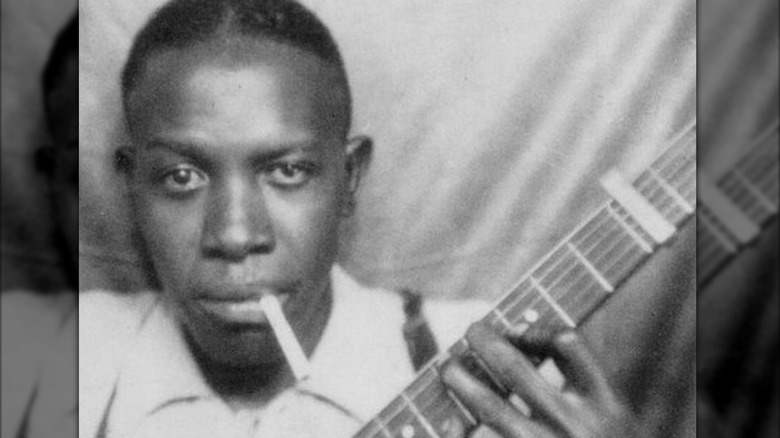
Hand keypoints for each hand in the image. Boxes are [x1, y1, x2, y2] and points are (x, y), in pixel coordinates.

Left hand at [440, 322, 639, 437]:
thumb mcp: (618, 422)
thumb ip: (583, 388)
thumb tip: (516, 340)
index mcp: (606, 405)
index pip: (568, 346)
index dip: (538, 330)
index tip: (517, 331)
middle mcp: (575, 426)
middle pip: (516, 370)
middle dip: (486, 343)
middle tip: (471, 330)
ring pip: (490, 407)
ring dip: (461, 382)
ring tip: (448, 368)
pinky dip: (459, 430)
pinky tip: (453, 419)